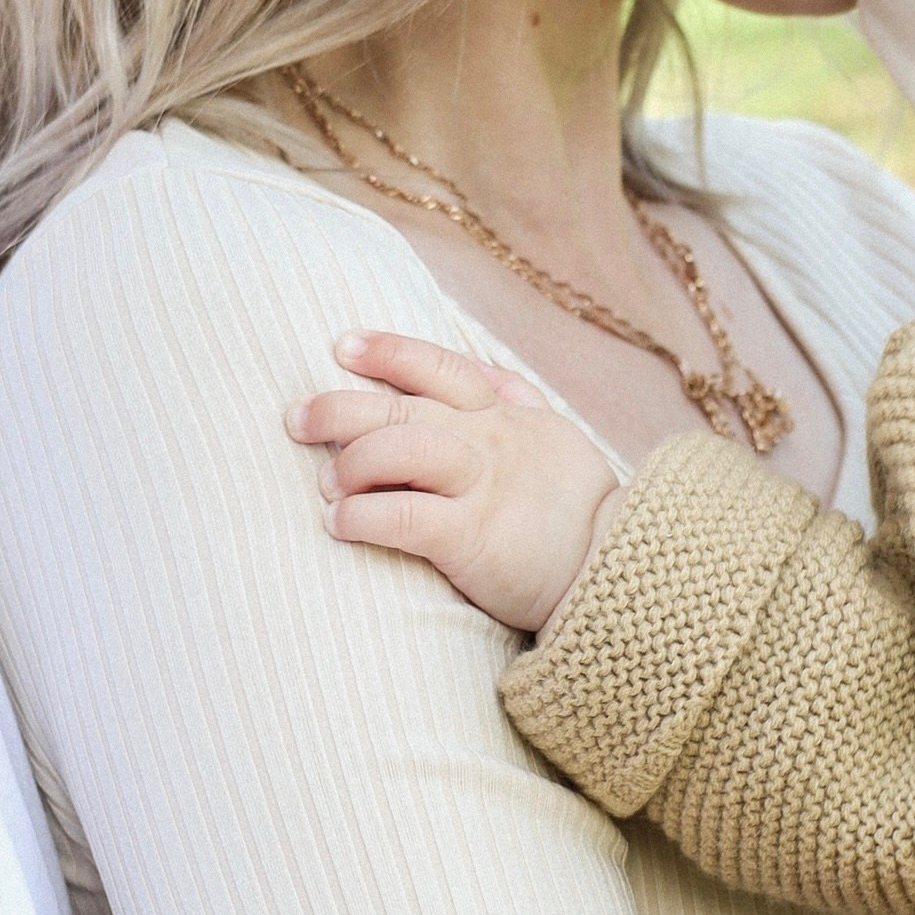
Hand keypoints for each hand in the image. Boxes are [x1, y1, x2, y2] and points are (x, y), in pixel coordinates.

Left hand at [288, 332, 620, 633]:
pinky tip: (339, 523)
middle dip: (338, 407)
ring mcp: (480, 483)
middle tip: (296, 418)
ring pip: (395, 448)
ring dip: (347, 463)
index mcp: (505, 414)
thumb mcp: (556, 436)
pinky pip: (401, 514)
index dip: (386, 351)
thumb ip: (515, 400)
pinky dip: (360, 515)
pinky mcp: (471, 534)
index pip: (438, 366)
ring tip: (327, 486)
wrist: (617, 568)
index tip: (341, 346)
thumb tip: (479, 369)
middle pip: (399, 405)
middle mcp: (487, 438)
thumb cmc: (579, 511)